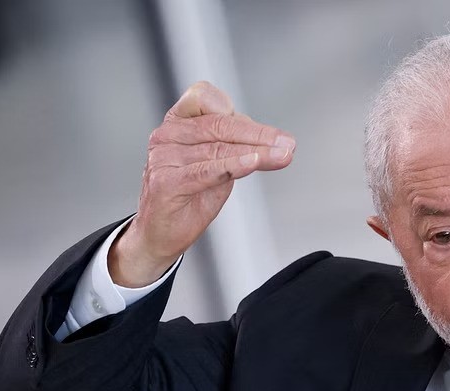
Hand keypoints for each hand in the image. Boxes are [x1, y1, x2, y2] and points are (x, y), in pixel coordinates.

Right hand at [109, 81, 296, 286]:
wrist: (162, 232)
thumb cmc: (191, 194)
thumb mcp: (220, 163)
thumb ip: (238, 146)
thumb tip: (277, 141)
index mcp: (178, 122)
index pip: (205, 97)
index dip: (238, 112)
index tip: (271, 132)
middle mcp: (167, 134)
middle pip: (219, 124)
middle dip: (260, 135)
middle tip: (288, 144)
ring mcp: (163, 157)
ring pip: (218, 148)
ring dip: (256, 152)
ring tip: (282, 156)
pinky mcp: (165, 182)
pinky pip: (205, 170)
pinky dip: (232, 165)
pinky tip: (252, 163)